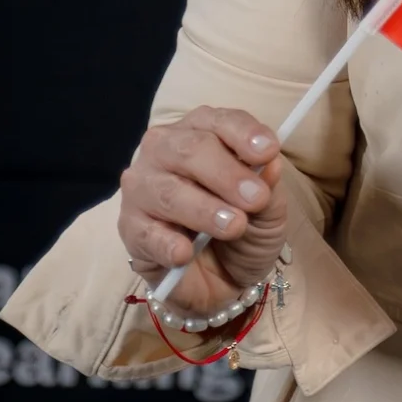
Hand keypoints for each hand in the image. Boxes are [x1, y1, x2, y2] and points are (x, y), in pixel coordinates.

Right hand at [117, 106, 288, 314]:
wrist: (224, 280)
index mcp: (201, 133)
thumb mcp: (269, 210)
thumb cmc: (244, 230)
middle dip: (226, 173)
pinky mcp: (131, 228)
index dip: (244, 134)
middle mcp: (165, 151)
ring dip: (204, 209)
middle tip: (256, 199)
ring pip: (168, 191)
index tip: (269, 152)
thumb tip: (270, 163)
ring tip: (234, 226)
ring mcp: (142, 189)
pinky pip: (146, 232)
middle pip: (189, 149)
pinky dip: (167, 243)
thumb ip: (269, 187)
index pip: (218, 121)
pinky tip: (185, 252)